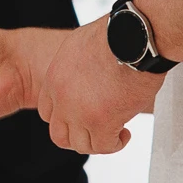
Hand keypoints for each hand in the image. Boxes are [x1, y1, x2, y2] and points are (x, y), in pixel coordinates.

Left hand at [34, 14, 162, 153]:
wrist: (134, 37)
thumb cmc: (117, 35)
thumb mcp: (81, 46)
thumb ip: (75, 67)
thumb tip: (85, 75)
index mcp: (55, 77)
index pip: (47, 111)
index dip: (65, 117)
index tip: (81, 116)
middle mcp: (62, 97)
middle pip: (59, 133)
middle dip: (78, 135)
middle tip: (96, 130)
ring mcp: (80, 112)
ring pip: (80, 144)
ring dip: (98, 141)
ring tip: (114, 131)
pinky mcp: (102, 122)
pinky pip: (104, 147)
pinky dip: (116, 144)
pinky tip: (124, 133)